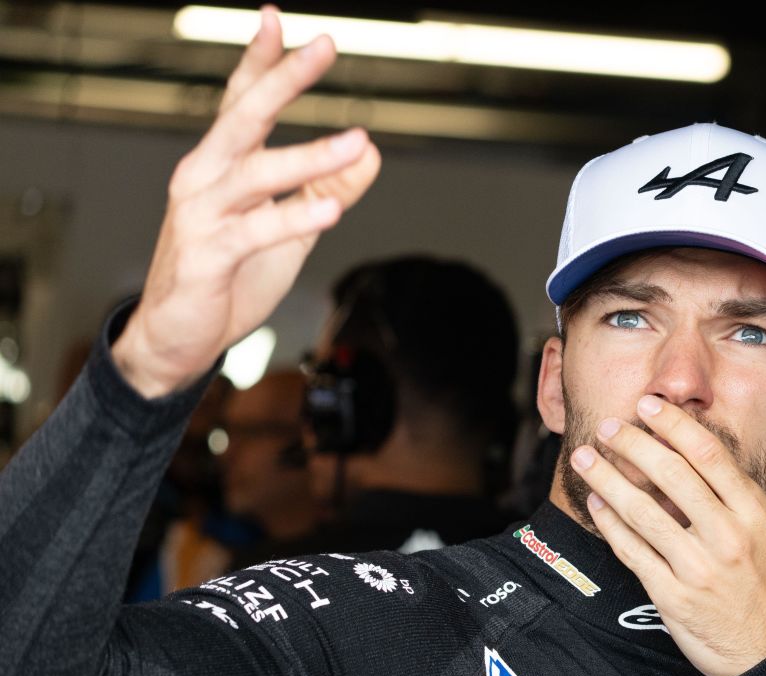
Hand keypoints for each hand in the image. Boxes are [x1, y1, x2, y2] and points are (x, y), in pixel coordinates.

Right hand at [112, 6, 380, 397]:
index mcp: (219, 164)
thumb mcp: (288, 231)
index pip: (239, 100)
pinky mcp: (206, 256)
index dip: (261, 61)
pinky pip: (255, 232)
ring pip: (257, 173)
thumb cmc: (227, 277)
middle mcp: (202, 177)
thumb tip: (370, 154)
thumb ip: (325, 190)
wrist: (177, 337)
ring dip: (311, 157)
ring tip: (358, 142)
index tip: (279, 19)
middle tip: (325, 47)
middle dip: (284, 79)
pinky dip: (293, 220)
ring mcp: (200, 214)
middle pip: (245, 116)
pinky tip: (330, 212)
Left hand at [571, 395, 765, 675]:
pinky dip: (611, 525)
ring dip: (609, 479)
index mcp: (758, 515)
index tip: (649, 406)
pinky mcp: (672, 597)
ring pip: (643, 512)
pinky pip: (633, 553)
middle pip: (671, 475)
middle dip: (634, 444)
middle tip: (609, 425)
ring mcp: (697, 568)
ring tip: (585, 457)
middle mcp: (727, 537)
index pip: (710, 456)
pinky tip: (597, 504)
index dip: (674, 425)